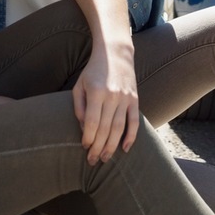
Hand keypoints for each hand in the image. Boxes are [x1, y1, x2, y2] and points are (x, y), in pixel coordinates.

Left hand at [71, 44, 139, 164]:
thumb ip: (79, 107)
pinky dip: (131, 136)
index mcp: (96, 92)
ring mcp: (125, 98)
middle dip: (98, 147)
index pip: (92, 122)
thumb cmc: (93, 71)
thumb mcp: (79, 85)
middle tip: (93, 160)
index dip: (88, 137)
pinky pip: (134, 121)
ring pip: (119, 128)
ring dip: (112, 146)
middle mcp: (112, 96)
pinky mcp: (135, 99)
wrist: (115, 53)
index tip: (84, 147)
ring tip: (105, 158)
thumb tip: (84, 128)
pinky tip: (125, 148)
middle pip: (105, 128)